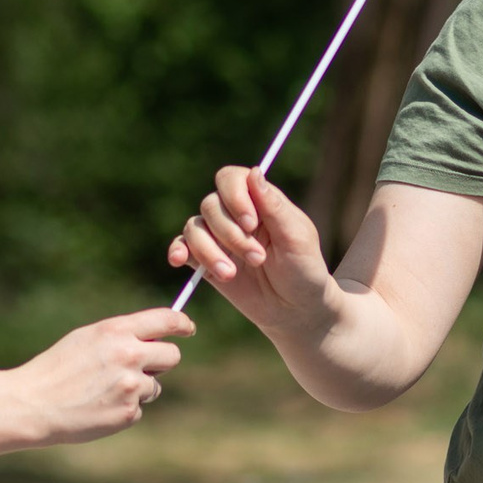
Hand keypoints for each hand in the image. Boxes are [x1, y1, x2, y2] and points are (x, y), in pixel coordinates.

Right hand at [16, 309, 193, 445]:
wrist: (33, 404)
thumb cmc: (57, 369)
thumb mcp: (86, 339)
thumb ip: (121, 336)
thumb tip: (154, 339)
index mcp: (116, 331)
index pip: (166, 320)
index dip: (182, 324)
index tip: (187, 328)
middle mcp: (129, 355)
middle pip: (172, 355)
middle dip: (161, 362)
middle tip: (140, 368)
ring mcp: (131, 386)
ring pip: (154, 386)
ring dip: (138, 389)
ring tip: (103, 391)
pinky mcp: (128, 413)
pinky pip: (139, 409)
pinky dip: (123, 409)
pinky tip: (98, 407)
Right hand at [167, 169, 337, 333]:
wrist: (294, 310)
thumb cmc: (304, 271)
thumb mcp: (297, 239)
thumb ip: (275, 207)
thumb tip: (255, 172)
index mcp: (259, 201)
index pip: (232, 179)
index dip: (235, 197)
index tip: (251, 223)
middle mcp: (234, 214)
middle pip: (211, 205)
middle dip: (230, 234)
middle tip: (257, 259)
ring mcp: (218, 237)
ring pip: (195, 227)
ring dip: (210, 251)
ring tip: (230, 275)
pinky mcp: (205, 261)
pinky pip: (183, 247)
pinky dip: (178, 250)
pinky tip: (179, 261)